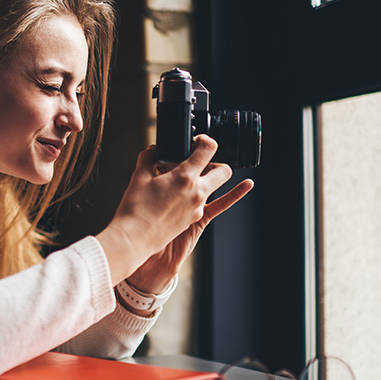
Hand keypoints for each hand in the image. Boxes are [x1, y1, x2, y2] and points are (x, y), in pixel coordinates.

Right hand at [96, 135, 252, 285]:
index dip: (204, 140)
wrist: (134, 239)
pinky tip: (246, 186)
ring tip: (186, 177)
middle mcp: (197, 191)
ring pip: (216, 187)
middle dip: (215, 161)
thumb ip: (148, 158)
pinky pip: (213, 204)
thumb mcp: (138, 177)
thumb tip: (152, 151)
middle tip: (199, 159)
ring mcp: (198, 207)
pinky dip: (227, 195)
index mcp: (184, 177)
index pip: (207, 150)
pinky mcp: (194, 219)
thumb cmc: (134, 209)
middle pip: (223, 170)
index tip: (196, 140)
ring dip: (208, 178)